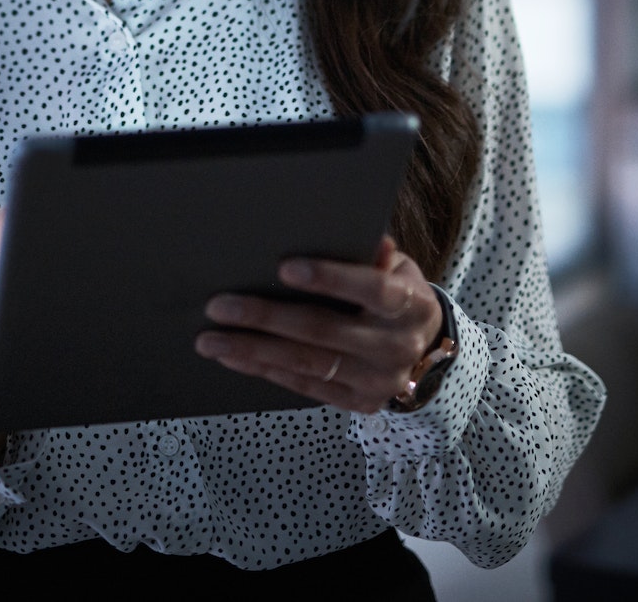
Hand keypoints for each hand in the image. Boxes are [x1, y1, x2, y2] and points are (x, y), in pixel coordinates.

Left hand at [194, 235, 444, 414]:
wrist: (426, 353)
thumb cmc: (397, 297)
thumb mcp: (398, 269)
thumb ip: (374, 255)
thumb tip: (358, 234)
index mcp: (409, 304)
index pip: (371, 288)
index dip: (329, 277)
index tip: (284, 268)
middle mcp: (396, 346)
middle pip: (323, 330)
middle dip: (266, 317)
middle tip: (219, 306)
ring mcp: (377, 380)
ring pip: (307, 363)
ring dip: (253, 350)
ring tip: (210, 339)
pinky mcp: (358, 403)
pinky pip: (305, 386)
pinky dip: (265, 370)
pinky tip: (234, 357)